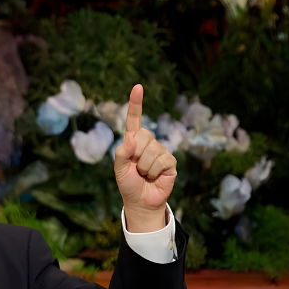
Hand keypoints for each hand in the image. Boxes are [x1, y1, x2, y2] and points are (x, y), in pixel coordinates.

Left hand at [113, 84, 176, 232]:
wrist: (140, 201)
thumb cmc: (128, 183)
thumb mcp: (118, 169)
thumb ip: (121, 153)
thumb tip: (132, 139)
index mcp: (133, 141)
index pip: (134, 119)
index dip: (136, 104)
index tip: (138, 87)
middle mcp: (148, 142)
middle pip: (143, 136)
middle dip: (136, 154)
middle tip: (136, 167)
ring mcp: (160, 151)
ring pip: (151, 151)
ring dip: (144, 167)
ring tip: (144, 174)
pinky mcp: (170, 162)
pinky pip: (161, 161)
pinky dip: (153, 172)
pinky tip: (154, 177)